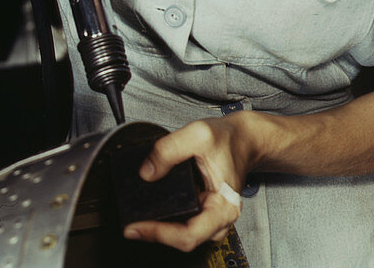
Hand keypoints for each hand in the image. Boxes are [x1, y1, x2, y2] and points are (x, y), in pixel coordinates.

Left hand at [123, 115, 255, 251]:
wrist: (242, 138)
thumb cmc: (228, 139)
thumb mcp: (197, 134)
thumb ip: (167, 150)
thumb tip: (146, 172)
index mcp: (224, 205)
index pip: (189, 234)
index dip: (161, 234)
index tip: (138, 228)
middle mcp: (220, 217)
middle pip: (185, 239)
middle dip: (156, 234)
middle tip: (130, 226)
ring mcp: (213, 217)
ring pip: (183, 234)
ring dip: (161, 230)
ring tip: (137, 219)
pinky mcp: (205, 211)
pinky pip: (184, 223)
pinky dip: (167, 221)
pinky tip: (152, 212)